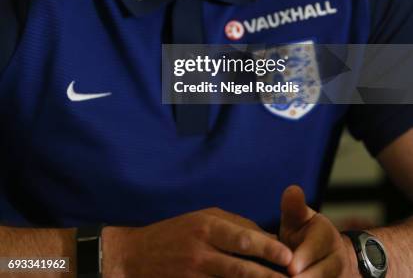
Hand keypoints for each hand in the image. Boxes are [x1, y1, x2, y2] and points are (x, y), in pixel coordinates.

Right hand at [102, 207, 291, 277]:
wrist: (132, 256)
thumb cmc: (174, 233)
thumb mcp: (202, 218)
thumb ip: (234, 226)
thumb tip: (268, 238)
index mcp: (207, 226)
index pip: (242, 238)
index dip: (267, 248)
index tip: (288, 256)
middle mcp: (201, 250)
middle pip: (241, 266)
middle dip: (268, 276)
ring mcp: (194, 273)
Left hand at [279, 185, 359, 276]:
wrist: (331, 259)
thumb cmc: (305, 236)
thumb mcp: (300, 220)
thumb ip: (294, 208)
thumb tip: (292, 190)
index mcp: (326, 237)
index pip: (315, 248)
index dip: (303, 259)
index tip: (291, 268)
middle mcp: (337, 261)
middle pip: (322, 274)